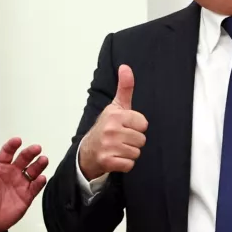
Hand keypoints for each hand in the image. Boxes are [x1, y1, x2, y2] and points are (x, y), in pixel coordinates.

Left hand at [0, 137, 48, 231]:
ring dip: (38, 165)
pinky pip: (35, 186)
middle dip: (30, 152)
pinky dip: (39, 182)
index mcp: (0, 167)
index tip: (17, 141)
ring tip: (43, 160)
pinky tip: (41, 178)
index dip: (12, 146)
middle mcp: (12, 172)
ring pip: (32, 170)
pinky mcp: (27, 195)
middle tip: (36, 148)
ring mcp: (21, 183)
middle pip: (23, 159)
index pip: (7, 153)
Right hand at [78, 65, 148, 179]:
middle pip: (141, 139)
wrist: (87, 151)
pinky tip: (116, 158)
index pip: (143, 124)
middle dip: (133, 141)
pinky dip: (125, 164)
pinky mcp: (107, 161)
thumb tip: (126, 67)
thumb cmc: (106, 127)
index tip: (125, 127)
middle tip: (120, 139)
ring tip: (117, 148)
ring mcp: (108, 146)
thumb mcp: (116, 106)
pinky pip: (129, 165)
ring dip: (129, 153)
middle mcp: (110, 129)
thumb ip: (125, 87)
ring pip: (136, 153)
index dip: (136, 127)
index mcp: (115, 115)